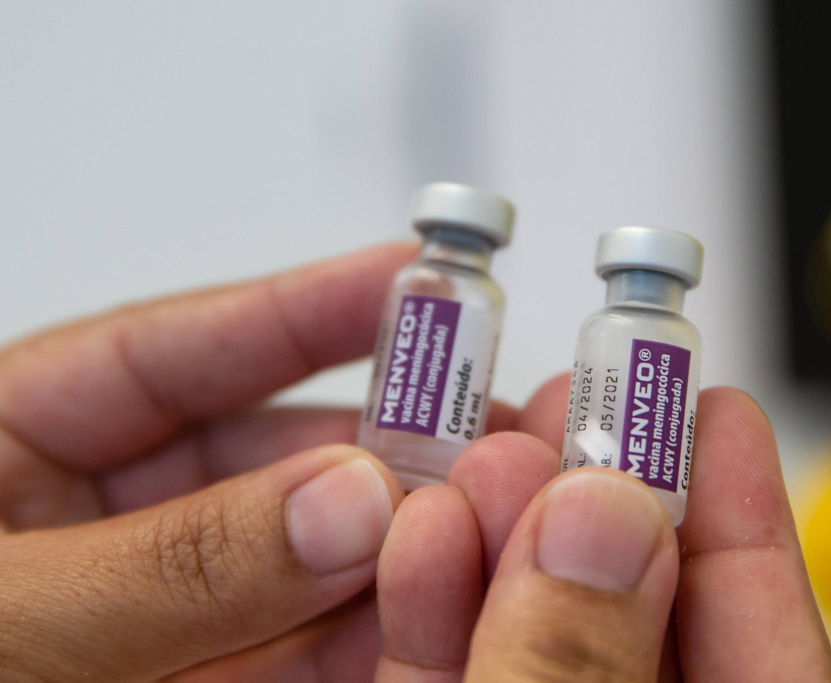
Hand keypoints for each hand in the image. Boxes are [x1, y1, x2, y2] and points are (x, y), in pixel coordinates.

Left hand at [0, 242, 526, 680]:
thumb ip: (166, 566)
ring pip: (305, 561)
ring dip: (396, 547)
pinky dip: (367, 642)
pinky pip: (300, 656)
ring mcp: (164, 615)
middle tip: (485, 426)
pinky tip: (431, 622)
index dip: (308, 307)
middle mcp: (107, 523)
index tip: (416, 281)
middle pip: (272, 455)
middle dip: (384, 442)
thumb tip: (348, 502)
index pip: (185, 349)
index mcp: (18, 443)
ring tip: (485, 524)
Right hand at [373, 379, 830, 681]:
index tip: (715, 409)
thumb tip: (601, 522)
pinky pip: (454, 681)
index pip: (767, 649)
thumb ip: (580, 673)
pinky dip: (430, 612)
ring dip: (505, 540)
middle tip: (579, 406)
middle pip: (640, 618)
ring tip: (489, 454)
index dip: (745, 522)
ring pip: (535, 639)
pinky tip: (426, 534)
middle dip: (605, 504)